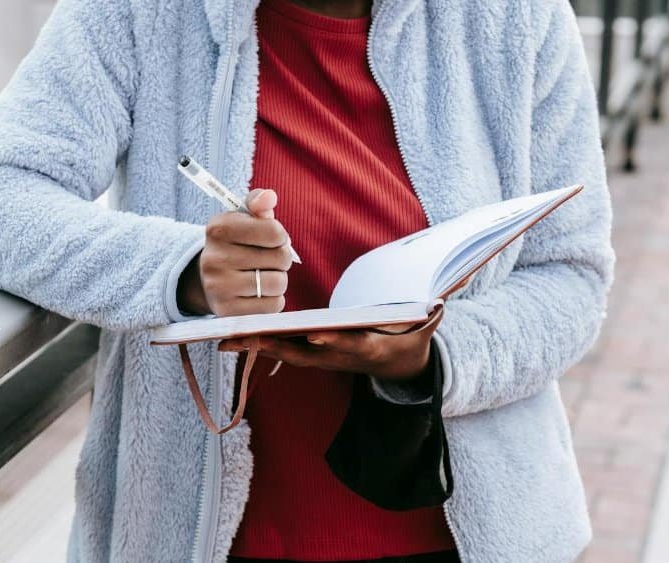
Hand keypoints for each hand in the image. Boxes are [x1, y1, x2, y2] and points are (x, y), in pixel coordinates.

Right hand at [176, 188, 293, 316]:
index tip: (271, 238)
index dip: (280, 235)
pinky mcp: (227, 312)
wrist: (206, 279)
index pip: (273, 232)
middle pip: (280, 258)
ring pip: (278, 283)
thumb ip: (258, 203)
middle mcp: (214, 258)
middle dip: (281, 258)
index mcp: (218, 228)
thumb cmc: (234, 244)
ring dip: (279, 280)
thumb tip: (269, 197)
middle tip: (268, 259)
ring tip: (264, 275)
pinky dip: (273, 299)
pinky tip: (259, 293)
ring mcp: (219, 287)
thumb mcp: (242, 219)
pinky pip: (273, 306)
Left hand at [217, 307, 443, 381]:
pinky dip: (258, 345)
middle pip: (305, 352)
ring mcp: (324, 358)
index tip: (316, 334)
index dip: (334, 340)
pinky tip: (231, 338)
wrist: (400, 368)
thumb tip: (443, 301)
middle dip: (277, 345)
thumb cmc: (410, 340)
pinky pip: (281, 350)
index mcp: (367, 347)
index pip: (349, 344)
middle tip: (247, 338)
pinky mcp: (311, 355)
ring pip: (286, 352)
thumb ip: (432, 317)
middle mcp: (340, 356)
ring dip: (257, 347)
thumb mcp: (425, 331)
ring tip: (225, 339)